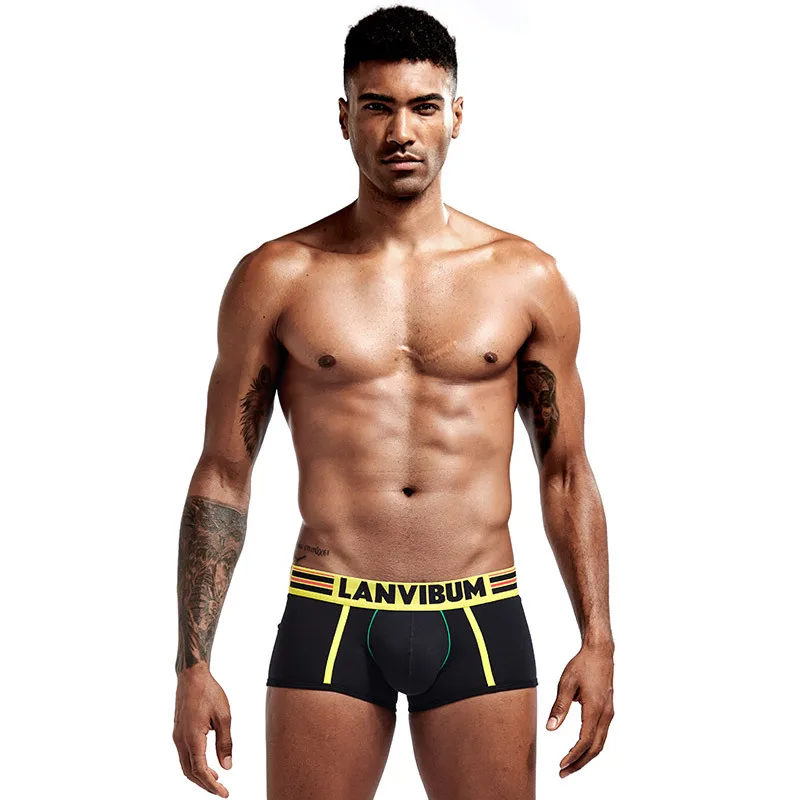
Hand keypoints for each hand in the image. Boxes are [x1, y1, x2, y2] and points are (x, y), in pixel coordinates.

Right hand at [173, 664, 233, 796]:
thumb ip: (225, 743)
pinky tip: (206, 764)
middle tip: (221, 791)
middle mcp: (181, 740)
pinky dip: (194, 765)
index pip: (200, 771)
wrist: (192, 676)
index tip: (224, 793)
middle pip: (190, 773)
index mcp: (193, 737)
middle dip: (205, 785)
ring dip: (199, 776)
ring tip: (215, 780)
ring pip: (186, 765)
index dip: (212, 786)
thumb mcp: (224, 717)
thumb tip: (227, 766)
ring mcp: (177, 736)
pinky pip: (185, 755)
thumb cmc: (209, 692)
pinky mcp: (178, 732)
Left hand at [546, 643, 613, 777]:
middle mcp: (605, 714)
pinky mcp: (608, 710)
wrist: (600, 652)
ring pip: (600, 743)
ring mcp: (609, 713)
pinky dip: (592, 746)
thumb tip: (550, 728)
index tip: (561, 765)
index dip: (573, 756)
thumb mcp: (566, 683)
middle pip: (595, 748)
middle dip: (580, 763)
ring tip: (571, 765)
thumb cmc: (583, 664)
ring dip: (586, 756)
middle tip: (564, 772)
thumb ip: (559, 707)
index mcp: (595, 709)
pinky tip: (581, 748)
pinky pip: (602, 735)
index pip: (584, 741)